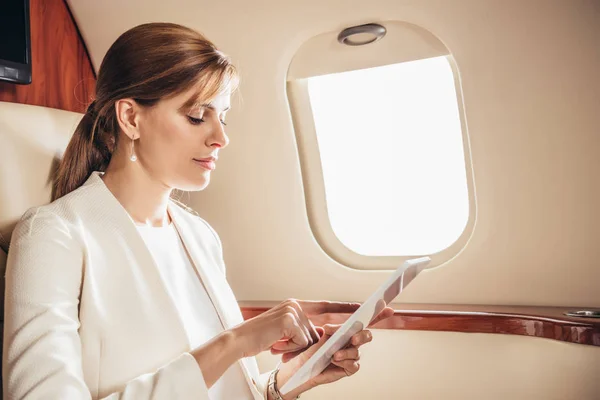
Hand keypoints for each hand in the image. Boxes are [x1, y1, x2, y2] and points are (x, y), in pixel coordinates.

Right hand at [231, 299, 360, 359]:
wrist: (240, 340)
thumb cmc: (260, 338)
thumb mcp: (285, 332)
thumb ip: (303, 330)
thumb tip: (320, 335)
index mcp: (295, 305)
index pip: (324, 306)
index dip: (342, 307)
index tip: (359, 307)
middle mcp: (295, 305)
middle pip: (316, 331)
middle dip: (303, 344)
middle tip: (280, 343)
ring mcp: (292, 311)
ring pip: (309, 339)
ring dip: (295, 347)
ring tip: (276, 342)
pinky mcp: (289, 321)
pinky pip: (302, 342)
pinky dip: (290, 347)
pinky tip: (276, 343)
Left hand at [275, 306, 394, 398]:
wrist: (298, 365)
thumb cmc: (306, 347)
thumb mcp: (314, 334)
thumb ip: (326, 329)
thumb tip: (330, 327)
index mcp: (344, 327)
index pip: (363, 318)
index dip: (377, 312)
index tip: (385, 304)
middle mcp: (350, 340)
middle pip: (366, 334)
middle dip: (362, 335)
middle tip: (352, 337)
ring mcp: (349, 353)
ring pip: (358, 351)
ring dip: (347, 352)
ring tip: (334, 354)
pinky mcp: (347, 367)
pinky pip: (354, 365)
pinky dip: (345, 362)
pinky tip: (334, 361)